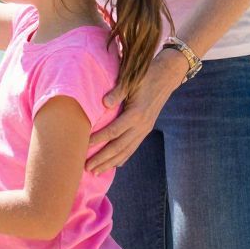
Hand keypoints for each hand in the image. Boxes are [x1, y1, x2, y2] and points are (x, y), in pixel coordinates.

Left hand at [85, 51, 184, 174]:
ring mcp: (145, 129)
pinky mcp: (146, 130)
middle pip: (118, 147)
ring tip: (96, 172)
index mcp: (136, 114)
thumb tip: (104, 103)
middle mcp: (142, 126)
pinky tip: (114, 165)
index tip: (83, 146)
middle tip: (86, 168)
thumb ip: (118, 92)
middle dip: (102, 159)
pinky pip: (133, 147)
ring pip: (126, 151)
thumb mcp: (131, 80)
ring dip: (111, 162)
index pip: (113, 132)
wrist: (166, 76)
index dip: (98, 140)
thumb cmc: (145, 76)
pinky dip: (123, 157)